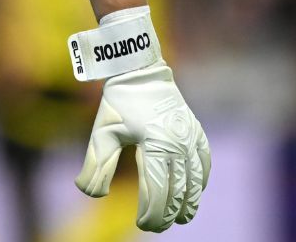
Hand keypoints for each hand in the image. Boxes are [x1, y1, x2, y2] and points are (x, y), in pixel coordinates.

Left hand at [75, 61, 210, 230]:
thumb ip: (96, 166)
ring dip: (190, 202)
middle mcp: (177, 143)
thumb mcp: (101, 133)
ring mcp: (190, 137)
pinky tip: (196, 190)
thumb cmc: (117, 101)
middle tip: (157, 226)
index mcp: (155, 145)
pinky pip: (205, 161)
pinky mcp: (196, 130)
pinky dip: (202, 180)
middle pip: (178, 191)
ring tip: (181, 218)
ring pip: (196, 180)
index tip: (143, 225)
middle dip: (168, 213)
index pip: (157, 191)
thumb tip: (90, 194)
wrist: (139, 68)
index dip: (152, 213)